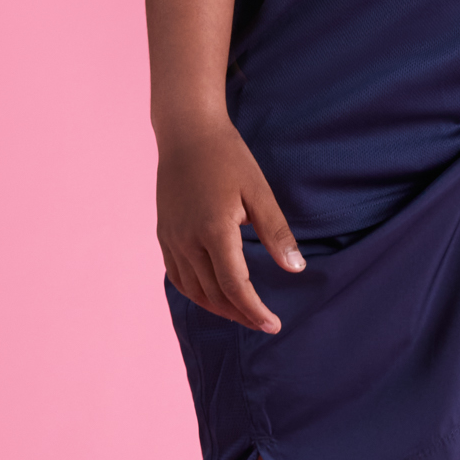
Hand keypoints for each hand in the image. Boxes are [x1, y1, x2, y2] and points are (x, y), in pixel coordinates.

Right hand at [156, 122, 304, 331]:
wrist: (187, 134)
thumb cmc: (228, 158)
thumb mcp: (259, 192)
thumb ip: (276, 233)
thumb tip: (296, 268)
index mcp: (214, 230)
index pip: (234, 285)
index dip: (254, 310)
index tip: (273, 325)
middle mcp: (187, 240)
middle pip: (214, 294)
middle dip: (240, 314)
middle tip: (264, 323)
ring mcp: (171, 239)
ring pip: (194, 290)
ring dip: (218, 308)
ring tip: (243, 313)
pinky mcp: (164, 235)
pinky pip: (178, 277)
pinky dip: (197, 293)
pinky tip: (214, 295)